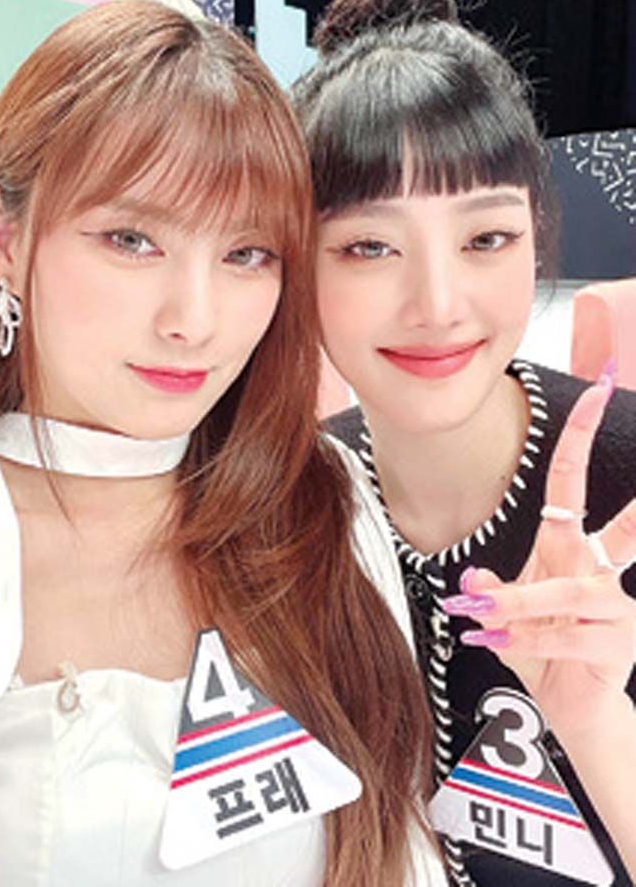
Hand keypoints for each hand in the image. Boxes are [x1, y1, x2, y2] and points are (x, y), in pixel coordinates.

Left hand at [443, 374, 635, 735]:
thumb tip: (472, 583)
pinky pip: (561, 633)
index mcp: (570, 543)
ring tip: (475, 615)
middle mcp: (602, 565)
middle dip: (629, 489)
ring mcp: (617, 603)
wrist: (573, 705)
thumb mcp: (508, 609)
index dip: (582, 433)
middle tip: (606, 433)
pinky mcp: (617, 641)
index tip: (597, 386)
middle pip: (621, 519)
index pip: (574, 479)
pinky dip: (521, 639)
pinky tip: (492, 641)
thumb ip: (492, 591)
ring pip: (565, 589)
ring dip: (516, 602)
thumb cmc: (544, 644)